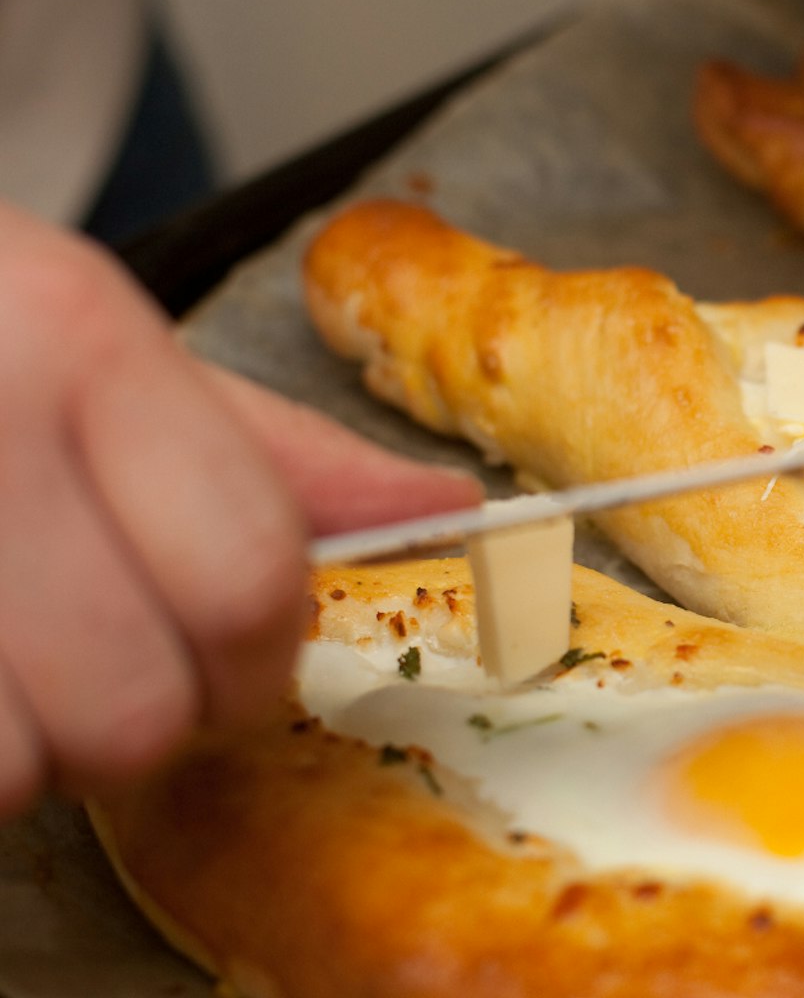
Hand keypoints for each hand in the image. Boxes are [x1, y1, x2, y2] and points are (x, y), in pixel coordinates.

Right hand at [0, 204, 479, 815]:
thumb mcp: (106, 346)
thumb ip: (277, 450)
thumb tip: (450, 511)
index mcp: (79, 344)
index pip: (249, 577)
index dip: (265, 654)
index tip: (247, 655)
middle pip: (141, 706)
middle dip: (153, 717)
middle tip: (119, 665)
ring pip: (21, 770)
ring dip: (38, 751)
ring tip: (20, 658)